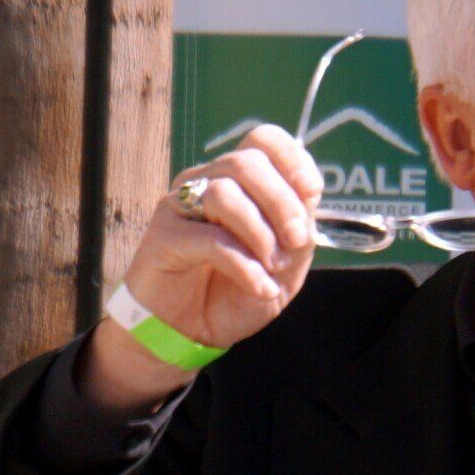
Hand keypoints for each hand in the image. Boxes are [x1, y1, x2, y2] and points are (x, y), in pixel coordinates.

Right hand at [79, 125, 321, 413]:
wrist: (191, 334)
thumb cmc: (237, 292)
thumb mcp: (285, 262)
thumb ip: (299, 225)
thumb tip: (309, 190)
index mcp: (239, 181)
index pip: (262, 140)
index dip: (292, 159)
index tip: (312, 192)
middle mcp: (206, 183)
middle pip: (246, 163)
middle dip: (283, 203)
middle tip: (298, 242)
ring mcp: (180, 206)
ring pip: (224, 194)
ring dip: (261, 234)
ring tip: (274, 267)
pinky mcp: (162, 236)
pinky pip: (208, 239)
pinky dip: (243, 265)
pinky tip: (259, 286)